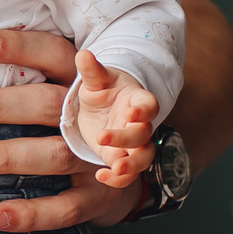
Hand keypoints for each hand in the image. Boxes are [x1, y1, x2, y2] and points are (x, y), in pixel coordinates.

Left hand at [0, 30, 144, 232]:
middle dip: (0, 105)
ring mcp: (98, 158)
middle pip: (48, 104)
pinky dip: (32, 213)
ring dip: (9, 156)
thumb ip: (28, 82)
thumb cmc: (77, 122)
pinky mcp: (98, 196)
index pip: (53, 55)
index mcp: (82, 83)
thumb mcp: (65, 92)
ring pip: (55, 154)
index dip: (20, 48)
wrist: (127, 168)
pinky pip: (65, 207)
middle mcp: (92, 118)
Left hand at [74, 52, 158, 188]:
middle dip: (127, 138)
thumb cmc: (102, 90)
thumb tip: (83, 54)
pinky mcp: (122, 158)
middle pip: (144, 134)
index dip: (144, 110)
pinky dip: (119, 179)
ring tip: (115, 169)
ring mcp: (133, 143)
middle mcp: (140, 124)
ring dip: (132, 165)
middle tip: (103, 138)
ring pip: (144, 157)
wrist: (100, 108)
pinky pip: (128, 174)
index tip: (132, 113)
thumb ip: (91, 70)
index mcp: (137, 100)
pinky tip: (101, 176)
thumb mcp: (96, 79)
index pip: (150, 105)